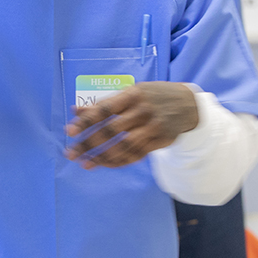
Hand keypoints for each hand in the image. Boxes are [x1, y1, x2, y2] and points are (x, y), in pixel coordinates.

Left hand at [65, 82, 198, 168]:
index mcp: (132, 95)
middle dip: (89, 143)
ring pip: (124, 145)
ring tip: (85, 163)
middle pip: (111, 130)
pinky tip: (104, 164)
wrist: (188, 104)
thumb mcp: (130, 93)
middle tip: (71, 153)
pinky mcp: (161, 141)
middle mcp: (142, 111)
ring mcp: (153, 127)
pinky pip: (137, 154)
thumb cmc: (151, 97)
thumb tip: (75, 110)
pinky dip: (119, 161)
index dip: (86, 121)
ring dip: (102, 156)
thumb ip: (104, 104)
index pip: (104, 109)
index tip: (69, 132)